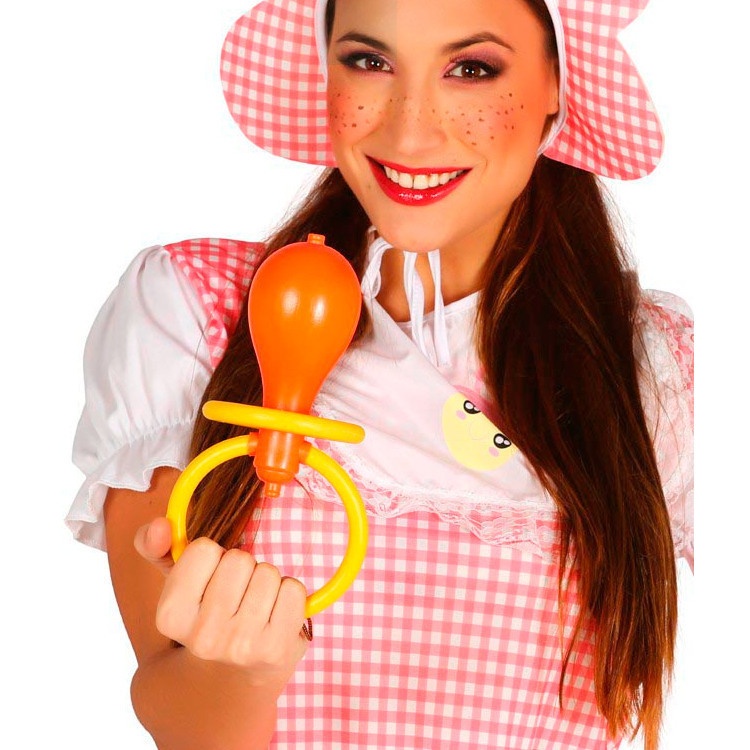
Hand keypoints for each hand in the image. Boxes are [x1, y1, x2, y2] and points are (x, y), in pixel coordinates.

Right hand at [134, 518, 309, 686]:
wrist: (231, 680)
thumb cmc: (206, 616)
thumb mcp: (176, 583)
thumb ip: (156, 546)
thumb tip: (160, 526)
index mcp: (170, 617)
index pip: (204, 549)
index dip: (212, 556)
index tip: (210, 579)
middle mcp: (203, 637)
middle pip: (239, 559)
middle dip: (242, 568)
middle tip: (236, 594)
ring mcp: (241, 646)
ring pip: (268, 573)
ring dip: (266, 581)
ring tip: (255, 606)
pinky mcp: (276, 648)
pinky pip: (294, 590)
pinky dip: (289, 594)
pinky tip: (274, 615)